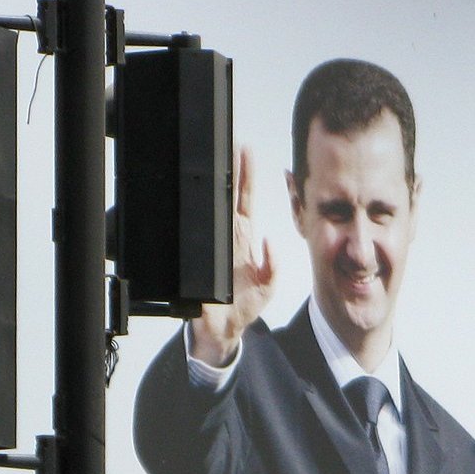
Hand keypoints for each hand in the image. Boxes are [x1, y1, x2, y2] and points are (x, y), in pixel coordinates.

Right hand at [189, 145, 273, 365]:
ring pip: (213, 209)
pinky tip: (203, 198)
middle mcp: (228, 238)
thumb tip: (270, 243)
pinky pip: (201, 236)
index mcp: (244, 240)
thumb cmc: (245, 306)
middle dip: (229, 170)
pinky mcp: (202, 259)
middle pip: (228, 197)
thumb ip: (273, 266)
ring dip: (215, 186)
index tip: (246, 153)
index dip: (246, 178)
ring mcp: (213, 246)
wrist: (223, 329)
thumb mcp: (268, 286)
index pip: (245, 202)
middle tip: (228, 144)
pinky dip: (202, 218)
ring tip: (215, 161)